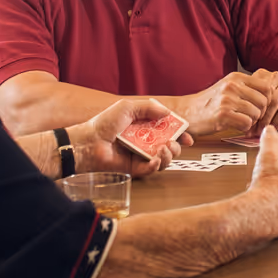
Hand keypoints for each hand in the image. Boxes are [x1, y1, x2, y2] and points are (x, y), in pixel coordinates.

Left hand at [72, 97, 193, 176]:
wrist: (89, 142)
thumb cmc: (105, 123)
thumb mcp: (127, 107)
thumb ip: (149, 107)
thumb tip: (169, 113)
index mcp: (145, 127)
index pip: (168, 131)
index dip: (180, 134)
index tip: (188, 137)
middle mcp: (145, 142)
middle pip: (170, 147)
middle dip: (176, 146)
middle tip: (172, 143)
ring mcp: (141, 156)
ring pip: (164, 160)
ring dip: (169, 156)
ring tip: (163, 150)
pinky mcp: (134, 169)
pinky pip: (151, 170)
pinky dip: (156, 165)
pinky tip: (155, 159)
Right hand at [181, 72, 270, 136]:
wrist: (187, 111)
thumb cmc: (210, 101)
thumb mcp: (228, 86)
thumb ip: (247, 87)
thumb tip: (271, 93)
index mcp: (236, 77)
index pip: (266, 87)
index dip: (267, 100)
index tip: (260, 107)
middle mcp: (232, 86)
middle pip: (264, 102)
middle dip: (260, 113)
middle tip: (251, 117)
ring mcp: (227, 100)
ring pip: (256, 113)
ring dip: (252, 121)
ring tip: (241, 121)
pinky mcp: (223, 115)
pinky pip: (246, 123)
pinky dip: (244, 128)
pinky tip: (236, 126)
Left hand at [248, 69, 277, 129]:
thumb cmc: (276, 99)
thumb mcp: (262, 97)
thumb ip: (251, 104)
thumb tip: (239, 123)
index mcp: (263, 75)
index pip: (251, 90)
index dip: (247, 107)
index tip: (243, 121)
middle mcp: (275, 77)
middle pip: (262, 96)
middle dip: (256, 115)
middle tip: (250, 129)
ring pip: (274, 102)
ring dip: (266, 119)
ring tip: (260, 131)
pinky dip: (277, 121)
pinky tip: (272, 128)